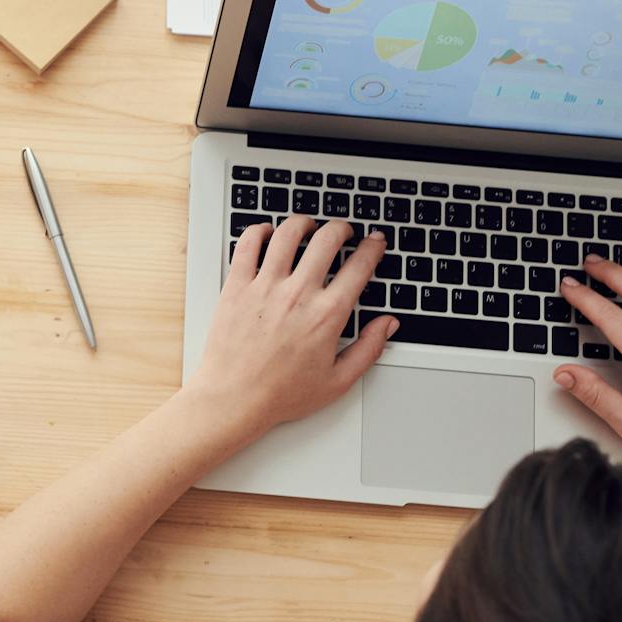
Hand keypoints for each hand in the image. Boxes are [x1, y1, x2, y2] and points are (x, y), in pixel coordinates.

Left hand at [185, 217, 396, 444]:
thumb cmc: (282, 394)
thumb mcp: (338, 381)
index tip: (374, 242)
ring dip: (303, 223)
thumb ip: (369, 349)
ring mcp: (265, 287)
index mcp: (327, 315)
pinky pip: (248, 244)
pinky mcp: (236, 286)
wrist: (234, 399)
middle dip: (341, 228)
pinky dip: (259, 231)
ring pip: (288, 233)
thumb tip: (388, 325)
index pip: (359, 266)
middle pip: (327, 239)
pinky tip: (267, 233)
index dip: (372, 248)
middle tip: (343, 231)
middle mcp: (298, 294)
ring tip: (307, 226)